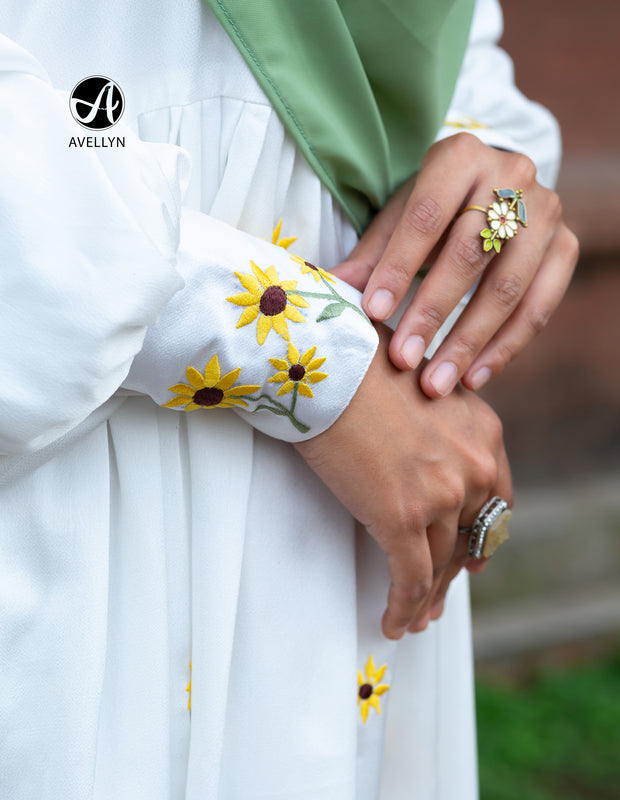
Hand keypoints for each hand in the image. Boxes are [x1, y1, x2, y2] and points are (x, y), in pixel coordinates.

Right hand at [294, 325, 511, 638]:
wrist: (325, 361)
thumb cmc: (358, 361)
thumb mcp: (420, 386)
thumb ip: (435, 419)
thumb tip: (419, 446)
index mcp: (482, 431)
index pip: (495, 497)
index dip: (480, 532)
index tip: (470, 555)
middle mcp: (472, 465)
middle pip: (470, 535)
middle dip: (454, 571)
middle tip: (440, 595)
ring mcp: (440, 494)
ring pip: (441, 564)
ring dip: (429, 597)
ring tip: (415, 617)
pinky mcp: (400, 517)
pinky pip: (410, 578)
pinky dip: (404, 607)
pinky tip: (393, 622)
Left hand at [332, 133, 578, 397]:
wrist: (493, 189)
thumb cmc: (433, 207)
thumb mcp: (399, 216)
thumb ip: (373, 253)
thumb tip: (336, 287)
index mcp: (460, 156)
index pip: (426, 216)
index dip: (399, 267)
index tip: (373, 314)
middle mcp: (512, 175)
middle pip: (470, 253)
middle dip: (433, 312)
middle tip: (403, 360)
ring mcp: (546, 212)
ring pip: (509, 287)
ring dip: (469, 342)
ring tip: (437, 384)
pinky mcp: (566, 247)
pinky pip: (539, 307)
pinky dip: (505, 348)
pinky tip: (473, 377)